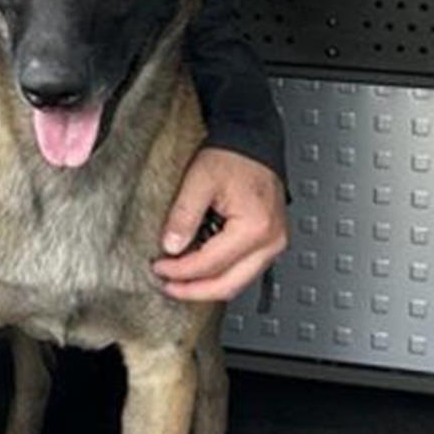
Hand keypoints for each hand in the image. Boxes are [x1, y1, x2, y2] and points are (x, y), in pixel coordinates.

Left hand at [151, 147, 287, 302]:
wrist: (254, 143)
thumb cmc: (234, 156)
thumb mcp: (199, 180)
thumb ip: (183, 215)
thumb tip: (171, 247)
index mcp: (255, 227)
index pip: (210, 264)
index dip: (180, 271)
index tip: (159, 268)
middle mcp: (271, 241)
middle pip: (228, 285)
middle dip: (194, 291)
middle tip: (168, 287)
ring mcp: (274, 245)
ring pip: (238, 284)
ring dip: (206, 288)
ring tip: (180, 282)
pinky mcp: (270, 244)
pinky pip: (244, 272)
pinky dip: (220, 276)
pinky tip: (200, 271)